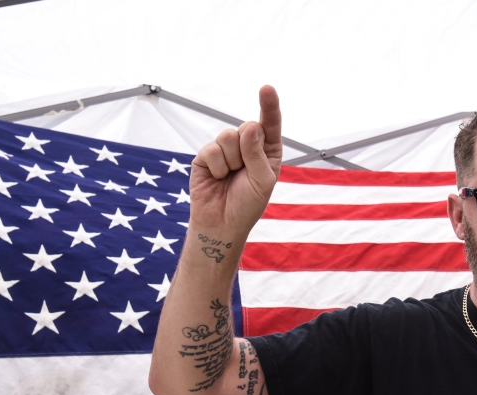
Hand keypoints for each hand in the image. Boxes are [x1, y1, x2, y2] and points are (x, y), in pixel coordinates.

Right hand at [189, 86, 281, 235]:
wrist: (222, 224)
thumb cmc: (247, 205)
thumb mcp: (262, 181)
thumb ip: (257, 154)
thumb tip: (249, 126)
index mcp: (267, 151)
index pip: (270, 124)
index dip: (269, 105)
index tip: (266, 88)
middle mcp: (247, 147)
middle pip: (247, 126)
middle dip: (247, 149)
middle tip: (244, 171)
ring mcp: (226, 150)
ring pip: (228, 136)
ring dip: (231, 160)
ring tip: (230, 177)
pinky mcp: (206, 156)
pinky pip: (212, 149)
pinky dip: (217, 167)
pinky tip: (217, 178)